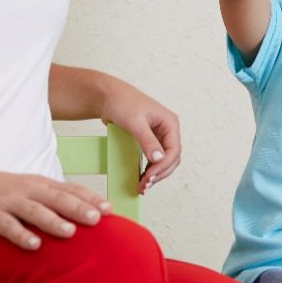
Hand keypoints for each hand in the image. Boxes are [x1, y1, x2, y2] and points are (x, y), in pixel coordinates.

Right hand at [0, 167, 109, 250]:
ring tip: (70, 232)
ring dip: (53, 221)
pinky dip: (21, 235)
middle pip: (57, 199)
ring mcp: (10, 202)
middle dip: (77, 209)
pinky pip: (8, 227)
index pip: (71, 189)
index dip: (90, 198)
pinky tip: (34, 245)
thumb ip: (57, 198)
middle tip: (97, 219)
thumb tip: (89, 212)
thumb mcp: (35, 189)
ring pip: (35, 211)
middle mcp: (30, 190)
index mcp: (43, 184)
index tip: (109, 210)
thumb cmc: (9, 191)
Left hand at [97, 77, 181, 192]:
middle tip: (145, 185)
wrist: (107, 97)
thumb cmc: (122, 102)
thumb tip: (159, 159)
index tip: (150, 177)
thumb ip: (147, 141)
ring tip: (143, 186)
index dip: (163, 166)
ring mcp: (158, 136)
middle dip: (160, 173)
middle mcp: (167, 130)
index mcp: (170, 123)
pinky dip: (149, 169)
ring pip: (164, 161)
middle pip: (171, 159)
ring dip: (155, 174)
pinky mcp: (148, 141)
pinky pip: (153, 159)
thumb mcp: (135, 122)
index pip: (174, 150)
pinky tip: (141, 177)